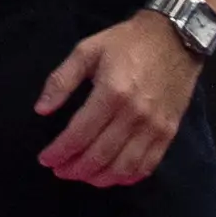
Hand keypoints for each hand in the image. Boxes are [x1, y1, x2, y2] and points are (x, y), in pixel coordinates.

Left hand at [34, 9, 203, 186]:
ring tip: (81, 176)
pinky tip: (113, 176)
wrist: (174, 38)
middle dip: (75, 168)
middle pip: (100, 154)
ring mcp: (155, 127)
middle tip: (59, 171)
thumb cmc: (126, 42)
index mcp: (111, 93)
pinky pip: (148, 164)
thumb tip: (41, 109)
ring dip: (99, 177)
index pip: (79, 134)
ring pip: (124, 166)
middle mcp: (134, 115)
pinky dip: (128, 176)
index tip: (45, 159)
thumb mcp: (86, 51)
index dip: (59, 151)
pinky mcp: (169, 132)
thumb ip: (61, 80)